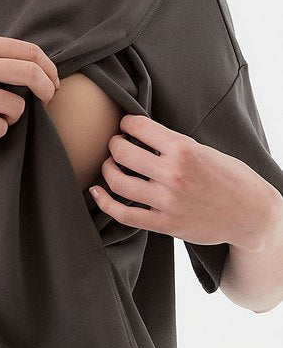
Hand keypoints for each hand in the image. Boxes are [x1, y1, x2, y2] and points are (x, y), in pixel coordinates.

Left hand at [90, 114, 277, 250]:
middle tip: (117, 143)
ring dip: (107, 168)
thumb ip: (172, 143)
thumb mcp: (203, 149)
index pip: (138, 126)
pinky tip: (97, 192)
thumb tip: (140, 134)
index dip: (126, 123)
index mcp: (183, 149)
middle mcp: (173, 173)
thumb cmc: (229, 177)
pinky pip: (124, 214)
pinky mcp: (164, 224)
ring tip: (111, 164)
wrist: (251, 214)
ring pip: (118, 180)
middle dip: (114, 143)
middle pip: (122, 151)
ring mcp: (167, 201)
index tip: (125, 125)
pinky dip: (104, 202)